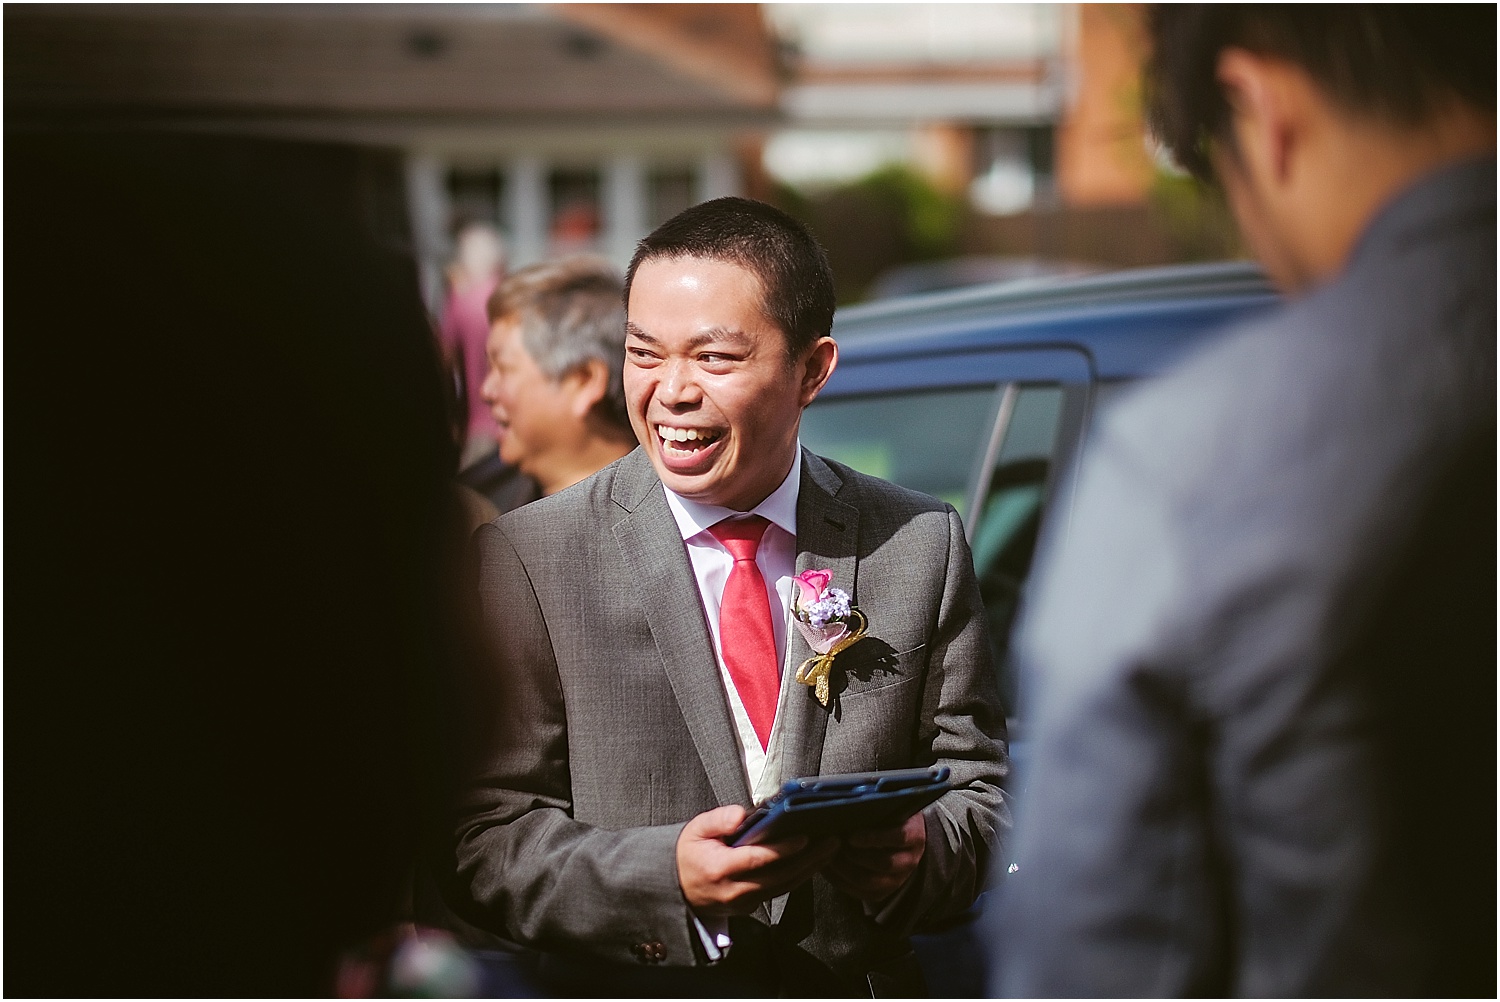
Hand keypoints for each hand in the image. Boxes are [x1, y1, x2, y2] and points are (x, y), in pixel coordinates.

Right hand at [676, 805, 839, 915]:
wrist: (675, 887)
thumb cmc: (688, 854)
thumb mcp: (695, 829)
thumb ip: (719, 819)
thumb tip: (741, 815)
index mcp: (720, 870)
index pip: (758, 860)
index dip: (783, 849)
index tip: (805, 837)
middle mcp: (735, 891)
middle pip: (780, 876)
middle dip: (809, 859)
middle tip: (831, 841)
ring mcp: (744, 903)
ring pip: (784, 887)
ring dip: (809, 869)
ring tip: (830, 849)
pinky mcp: (750, 907)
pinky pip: (778, 891)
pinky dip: (798, 876)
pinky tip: (812, 862)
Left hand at [824, 811, 926, 902]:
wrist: (897, 838)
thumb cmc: (888, 817)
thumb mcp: (889, 807)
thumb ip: (875, 806)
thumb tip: (850, 805)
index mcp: (915, 835)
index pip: (899, 837)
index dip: (874, 837)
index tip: (852, 836)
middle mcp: (910, 861)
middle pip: (884, 863)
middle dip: (855, 855)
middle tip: (834, 845)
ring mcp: (897, 880)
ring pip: (869, 882)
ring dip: (844, 869)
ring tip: (828, 855)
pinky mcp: (882, 892)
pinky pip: (859, 893)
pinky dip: (840, 881)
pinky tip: (827, 867)